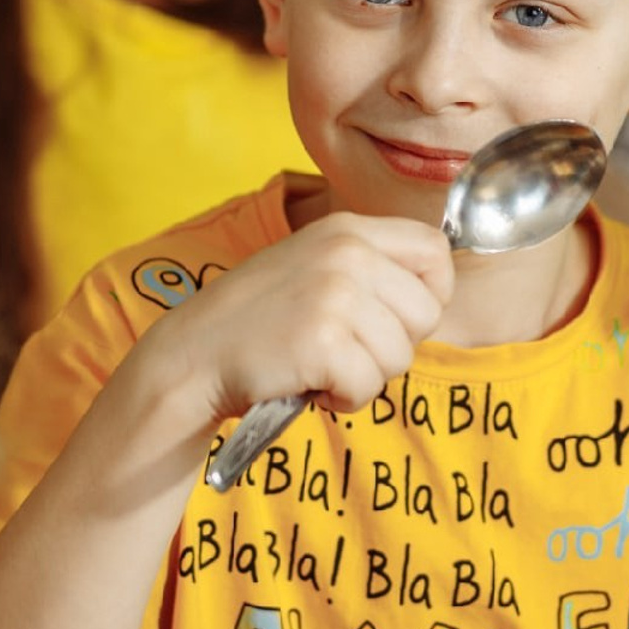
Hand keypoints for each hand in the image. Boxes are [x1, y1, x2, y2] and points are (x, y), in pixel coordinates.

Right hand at [144, 211, 453, 421]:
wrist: (193, 355)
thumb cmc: (259, 320)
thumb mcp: (315, 264)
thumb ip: (370, 267)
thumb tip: (435, 296)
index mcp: (348, 229)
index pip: (435, 251)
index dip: (429, 294)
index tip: (396, 317)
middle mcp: (347, 253)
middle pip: (427, 314)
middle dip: (394, 346)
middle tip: (345, 348)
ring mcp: (335, 295)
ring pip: (400, 357)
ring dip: (365, 376)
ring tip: (319, 363)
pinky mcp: (322, 342)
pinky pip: (368, 387)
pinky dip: (343, 399)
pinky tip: (308, 382)